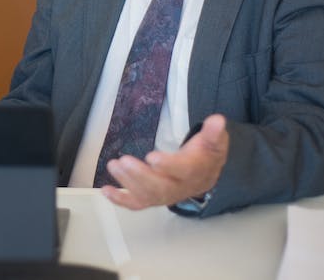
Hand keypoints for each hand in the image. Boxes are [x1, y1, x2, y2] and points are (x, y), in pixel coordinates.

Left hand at [99, 114, 228, 209]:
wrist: (205, 175)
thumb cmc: (206, 155)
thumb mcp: (214, 141)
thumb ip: (213, 132)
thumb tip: (218, 120)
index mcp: (195, 172)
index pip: (182, 171)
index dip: (168, 166)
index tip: (152, 157)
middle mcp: (179, 188)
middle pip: (160, 188)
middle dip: (140, 175)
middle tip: (123, 161)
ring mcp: (164, 195)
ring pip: (146, 195)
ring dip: (127, 183)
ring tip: (113, 166)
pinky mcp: (152, 198)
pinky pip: (136, 203)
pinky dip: (120, 199)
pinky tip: (105, 190)